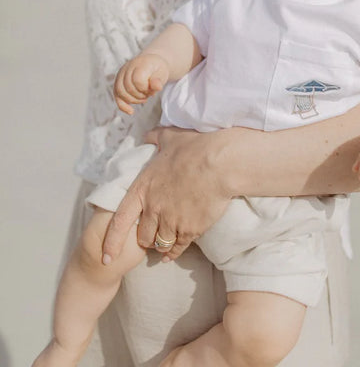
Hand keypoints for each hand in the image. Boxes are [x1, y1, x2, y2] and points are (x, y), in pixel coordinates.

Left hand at [102, 127, 233, 263]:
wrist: (219, 163)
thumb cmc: (195, 147)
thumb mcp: (170, 137)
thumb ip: (155, 138)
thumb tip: (148, 135)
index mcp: (143, 188)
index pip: (120, 220)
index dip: (111, 241)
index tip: (105, 257)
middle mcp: (154, 208)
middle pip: (142, 236)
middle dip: (144, 238)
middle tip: (149, 237)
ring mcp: (172, 221)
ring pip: (160, 244)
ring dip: (160, 245)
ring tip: (163, 245)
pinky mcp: (190, 229)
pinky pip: (178, 247)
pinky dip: (174, 252)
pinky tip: (173, 253)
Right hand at [114, 54, 168, 114]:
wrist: (151, 63)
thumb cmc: (157, 69)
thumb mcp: (162, 73)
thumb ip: (159, 80)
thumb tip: (157, 87)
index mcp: (140, 64)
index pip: (138, 80)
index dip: (145, 89)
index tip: (152, 88)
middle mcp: (127, 67)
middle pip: (128, 88)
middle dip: (140, 95)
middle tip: (149, 93)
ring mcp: (121, 74)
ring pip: (120, 92)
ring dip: (133, 100)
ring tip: (143, 97)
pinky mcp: (118, 81)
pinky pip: (116, 95)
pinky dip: (123, 106)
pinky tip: (131, 111)